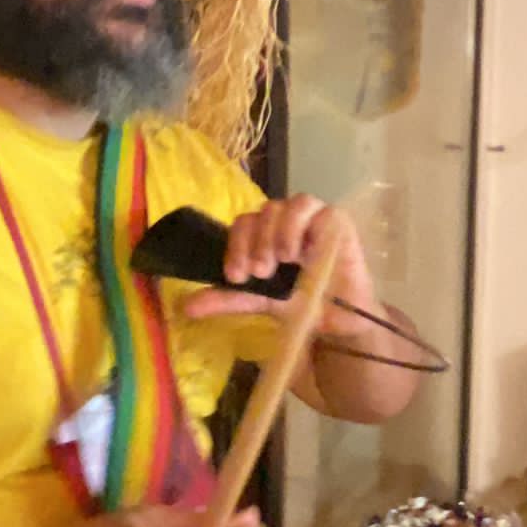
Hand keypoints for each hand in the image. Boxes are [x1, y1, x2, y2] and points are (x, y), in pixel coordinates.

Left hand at [184, 194, 377, 336]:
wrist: (337, 322)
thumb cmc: (300, 303)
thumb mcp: (259, 301)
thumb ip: (228, 298)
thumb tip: (186, 307)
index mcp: (264, 232)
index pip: (243, 224)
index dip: (235, 246)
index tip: (234, 276)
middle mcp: (286, 220)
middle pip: (264, 212)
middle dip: (256, 241)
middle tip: (259, 272)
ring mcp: (313, 219)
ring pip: (291, 204)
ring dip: (280, 231)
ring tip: (281, 260)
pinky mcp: (339, 223)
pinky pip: (322, 212)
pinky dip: (308, 228)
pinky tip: (302, 253)